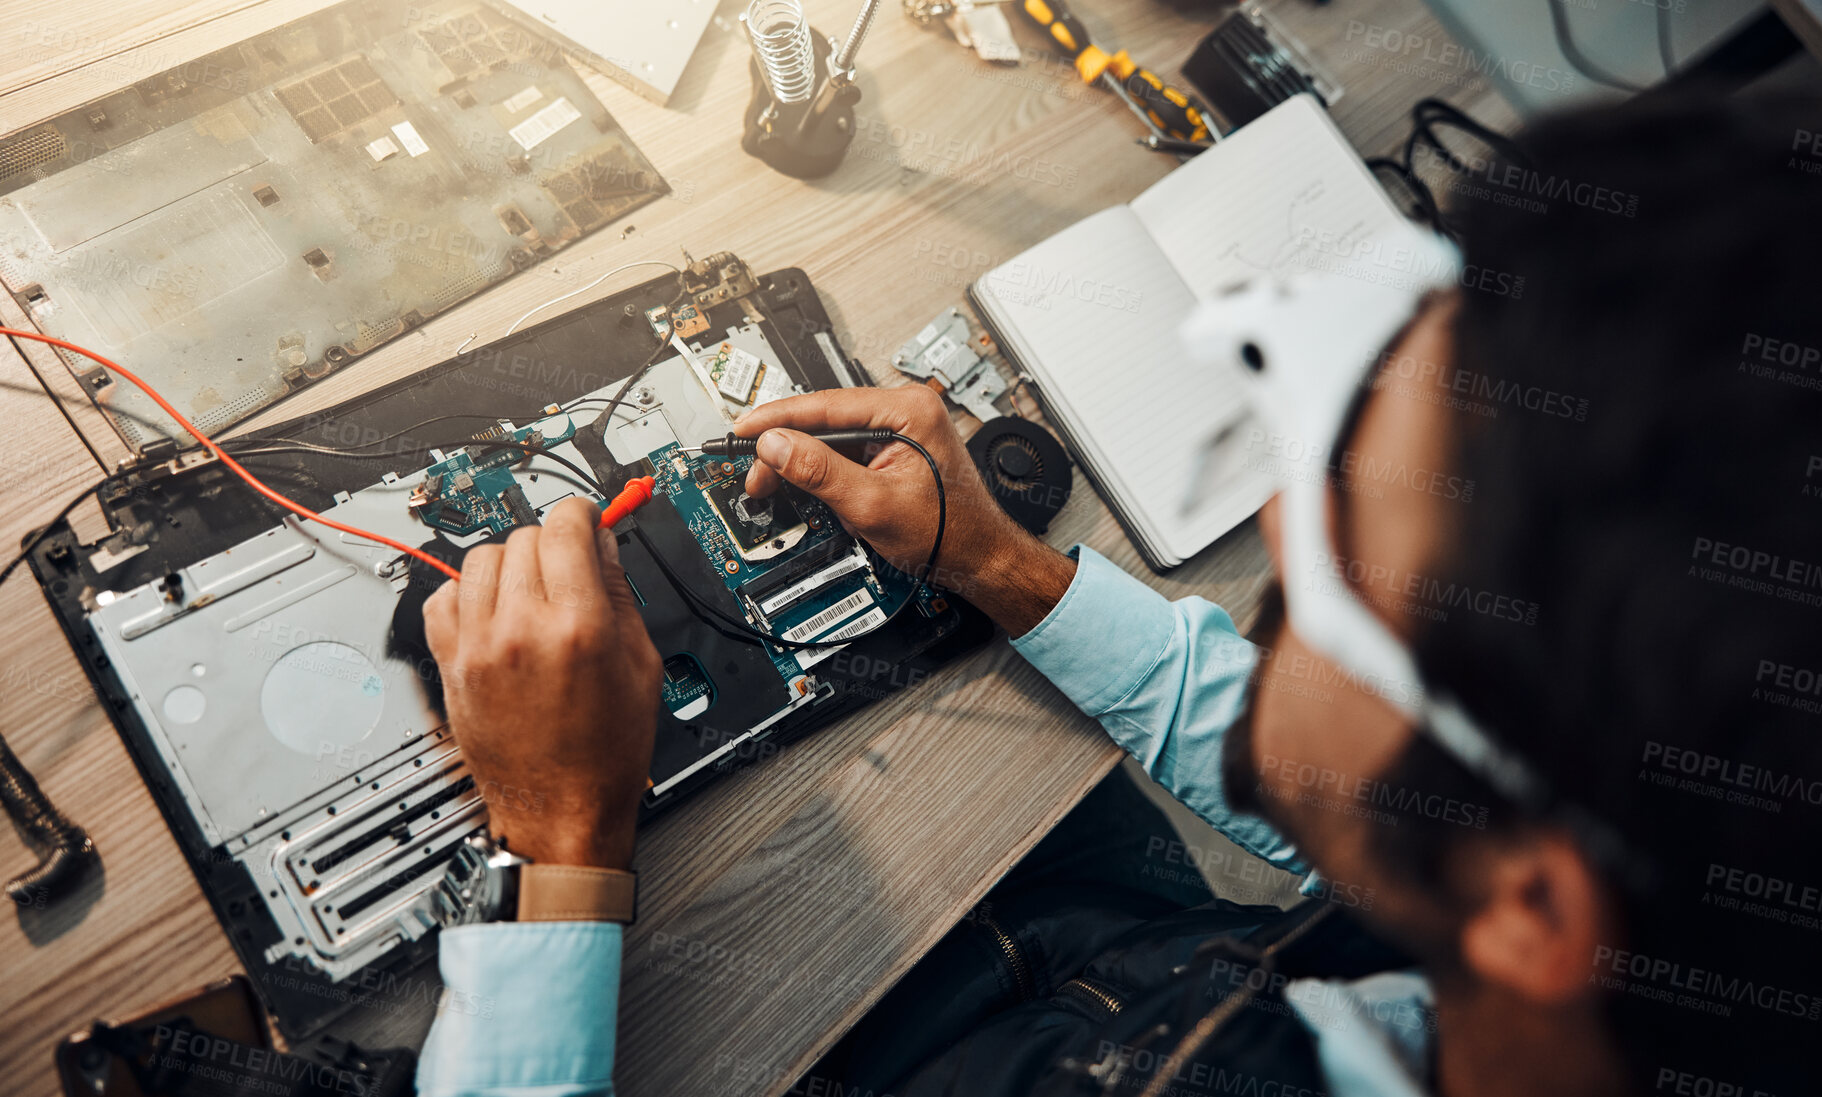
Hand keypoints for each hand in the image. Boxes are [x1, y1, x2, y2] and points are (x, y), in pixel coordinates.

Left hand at [423, 497, 660, 869]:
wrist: (562, 812)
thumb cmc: (605, 752)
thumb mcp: (640, 664)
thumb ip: (618, 593)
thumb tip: (602, 544)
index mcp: (579, 626)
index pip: (566, 526)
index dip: (582, 514)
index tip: (586, 520)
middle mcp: (522, 629)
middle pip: (525, 537)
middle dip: (551, 546)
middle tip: (567, 572)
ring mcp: (479, 647)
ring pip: (482, 559)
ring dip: (509, 566)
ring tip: (530, 594)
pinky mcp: (452, 665)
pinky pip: (442, 598)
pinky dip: (466, 595)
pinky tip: (493, 614)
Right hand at [736, 385, 1075, 635]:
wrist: (979, 558)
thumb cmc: (949, 532)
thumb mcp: (872, 504)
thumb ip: (820, 471)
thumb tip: (777, 445)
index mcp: (909, 409)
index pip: (827, 404)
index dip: (779, 417)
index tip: (745, 428)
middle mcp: (907, 409)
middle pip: (826, 419)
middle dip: (786, 445)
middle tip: (754, 470)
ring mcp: (902, 428)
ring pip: (833, 436)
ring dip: (800, 460)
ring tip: (773, 482)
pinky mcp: (896, 448)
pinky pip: (847, 451)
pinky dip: (821, 469)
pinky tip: (804, 484)